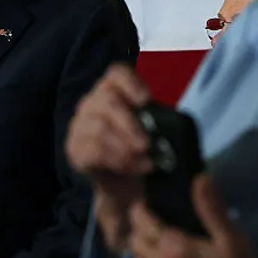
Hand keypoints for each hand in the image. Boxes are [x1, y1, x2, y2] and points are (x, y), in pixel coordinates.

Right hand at [66, 63, 152, 250]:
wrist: (124, 184)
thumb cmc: (141, 150)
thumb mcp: (155, 133)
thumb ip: (160, 126)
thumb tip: (184, 146)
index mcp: (114, 91)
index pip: (116, 73)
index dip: (130, 83)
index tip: (146, 100)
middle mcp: (92, 102)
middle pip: (107, 101)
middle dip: (130, 124)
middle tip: (147, 145)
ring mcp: (80, 125)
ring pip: (98, 128)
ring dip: (125, 147)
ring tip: (145, 163)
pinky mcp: (74, 148)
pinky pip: (92, 150)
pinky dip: (116, 160)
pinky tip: (131, 168)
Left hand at [129, 176, 257, 257]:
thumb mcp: (232, 240)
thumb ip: (212, 209)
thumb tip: (199, 178)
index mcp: (172, 248)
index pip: (142, 221)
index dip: (140, 208)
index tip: (146, 200)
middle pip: (135, 240)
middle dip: (139, 226)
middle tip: (153, 217)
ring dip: (141, 246)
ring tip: (157, 237)